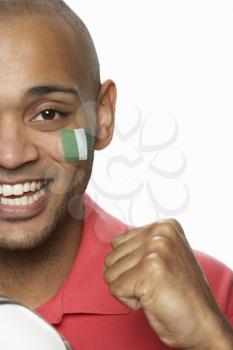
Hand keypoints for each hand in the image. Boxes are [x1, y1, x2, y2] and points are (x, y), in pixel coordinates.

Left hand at [104, 219, 232, 348]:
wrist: (202, 323)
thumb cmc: (180, 293)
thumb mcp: (164, 256)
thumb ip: (141, 244)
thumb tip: (111, 247)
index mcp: (164, 226)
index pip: (117, 242)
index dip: (129, 266)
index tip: (154, 274)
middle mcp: (160, 232)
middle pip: (111, 257)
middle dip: (127, 278)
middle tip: (154, 285)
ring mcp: (155, 249)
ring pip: (110, 272)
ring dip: (128, 289)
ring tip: (154, 291)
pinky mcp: (148, 269)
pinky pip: (115, 288)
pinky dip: (129, 301)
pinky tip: (152, 300)